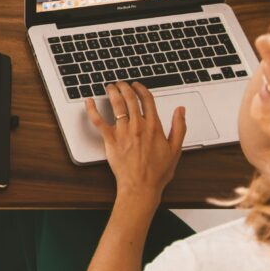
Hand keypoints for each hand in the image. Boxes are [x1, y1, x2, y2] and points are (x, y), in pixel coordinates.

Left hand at [87, 82, 186, 198]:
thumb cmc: (158, 172)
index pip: (147, 99)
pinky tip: (88, 101)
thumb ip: (179, 127)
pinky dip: (92, 109)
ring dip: (113, 92)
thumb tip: (181, 110)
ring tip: (110, 87)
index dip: (141, 89)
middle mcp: (138, 126)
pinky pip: (98, 121)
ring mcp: (123, 132)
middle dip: (125, 87)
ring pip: (116, 105)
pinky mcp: (110, 140)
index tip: (137, 85)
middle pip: (130, 98)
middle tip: (121, 83)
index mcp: (154, 126)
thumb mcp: (176, 149)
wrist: (141, 187)